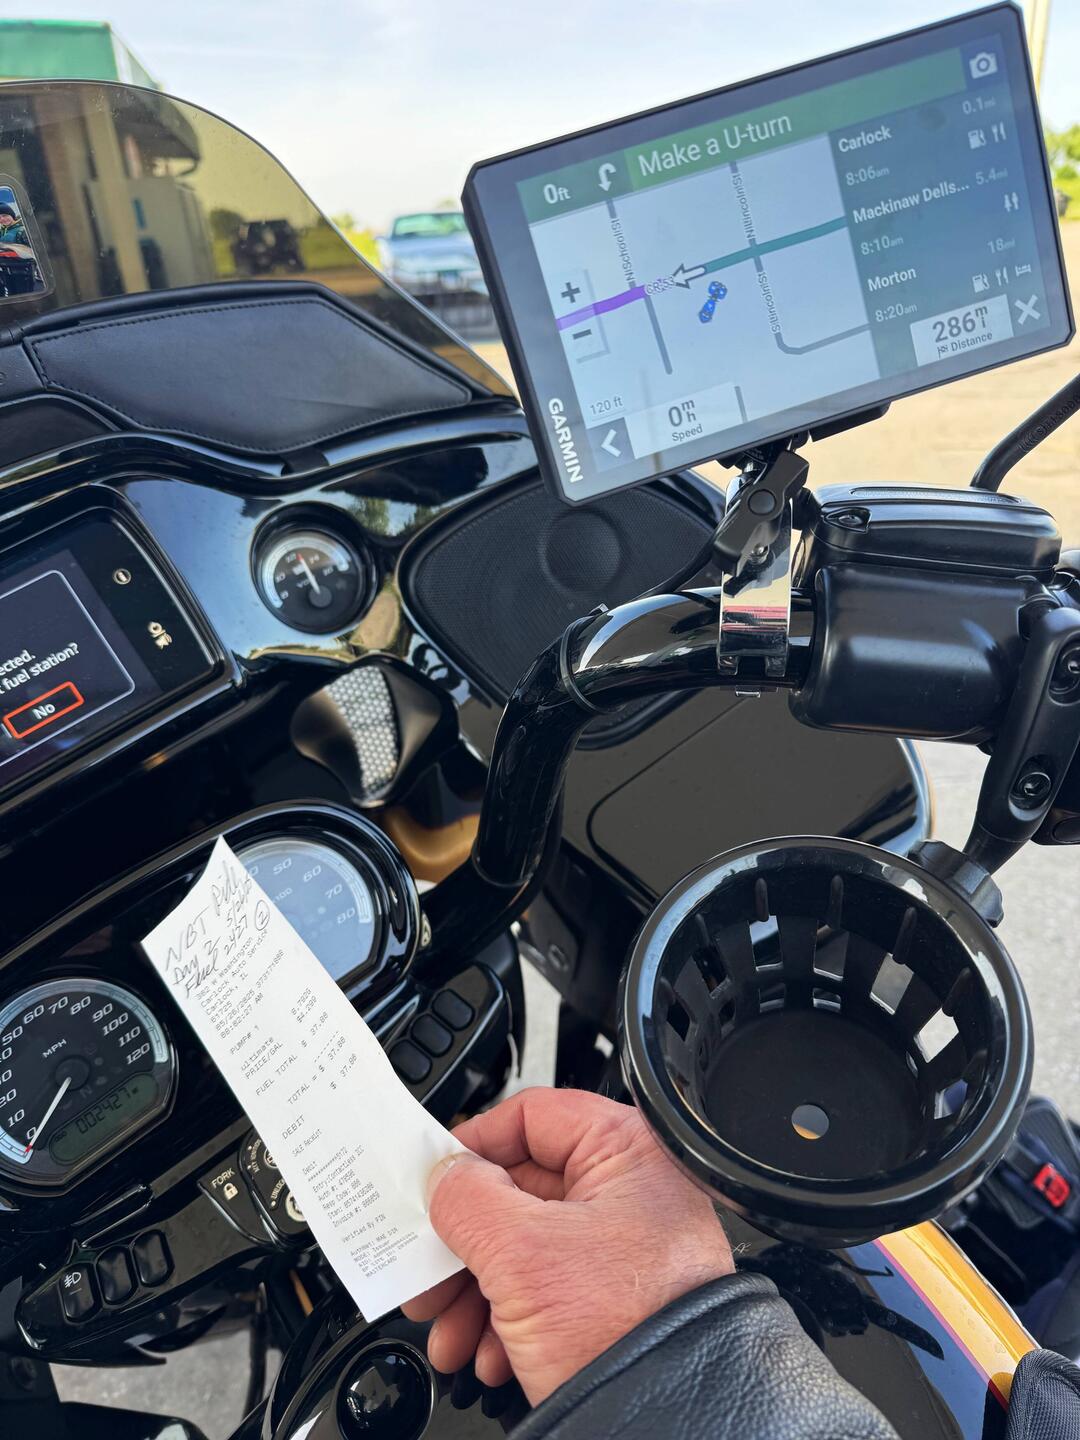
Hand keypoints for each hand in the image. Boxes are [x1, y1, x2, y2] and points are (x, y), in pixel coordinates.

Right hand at [402, 1086, 733, 1405]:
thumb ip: (467, 1200)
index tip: (434, 1178)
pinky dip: (508, 1322)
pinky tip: (490, 1354)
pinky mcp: (620, 1302)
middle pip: (520, 1193)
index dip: (475, 1146)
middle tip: (428, 1271)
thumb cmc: (629, 1328)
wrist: (668, 1420)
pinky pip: (549, 1293)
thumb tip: (445, 1177)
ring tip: (451, 1332)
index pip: (533, 1117)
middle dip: (463, 1244)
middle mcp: (632, 1193)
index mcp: (625, 1153)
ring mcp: (627, 1251)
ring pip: (527, 1250)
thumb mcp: (521, 1253)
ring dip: (475, 1292)